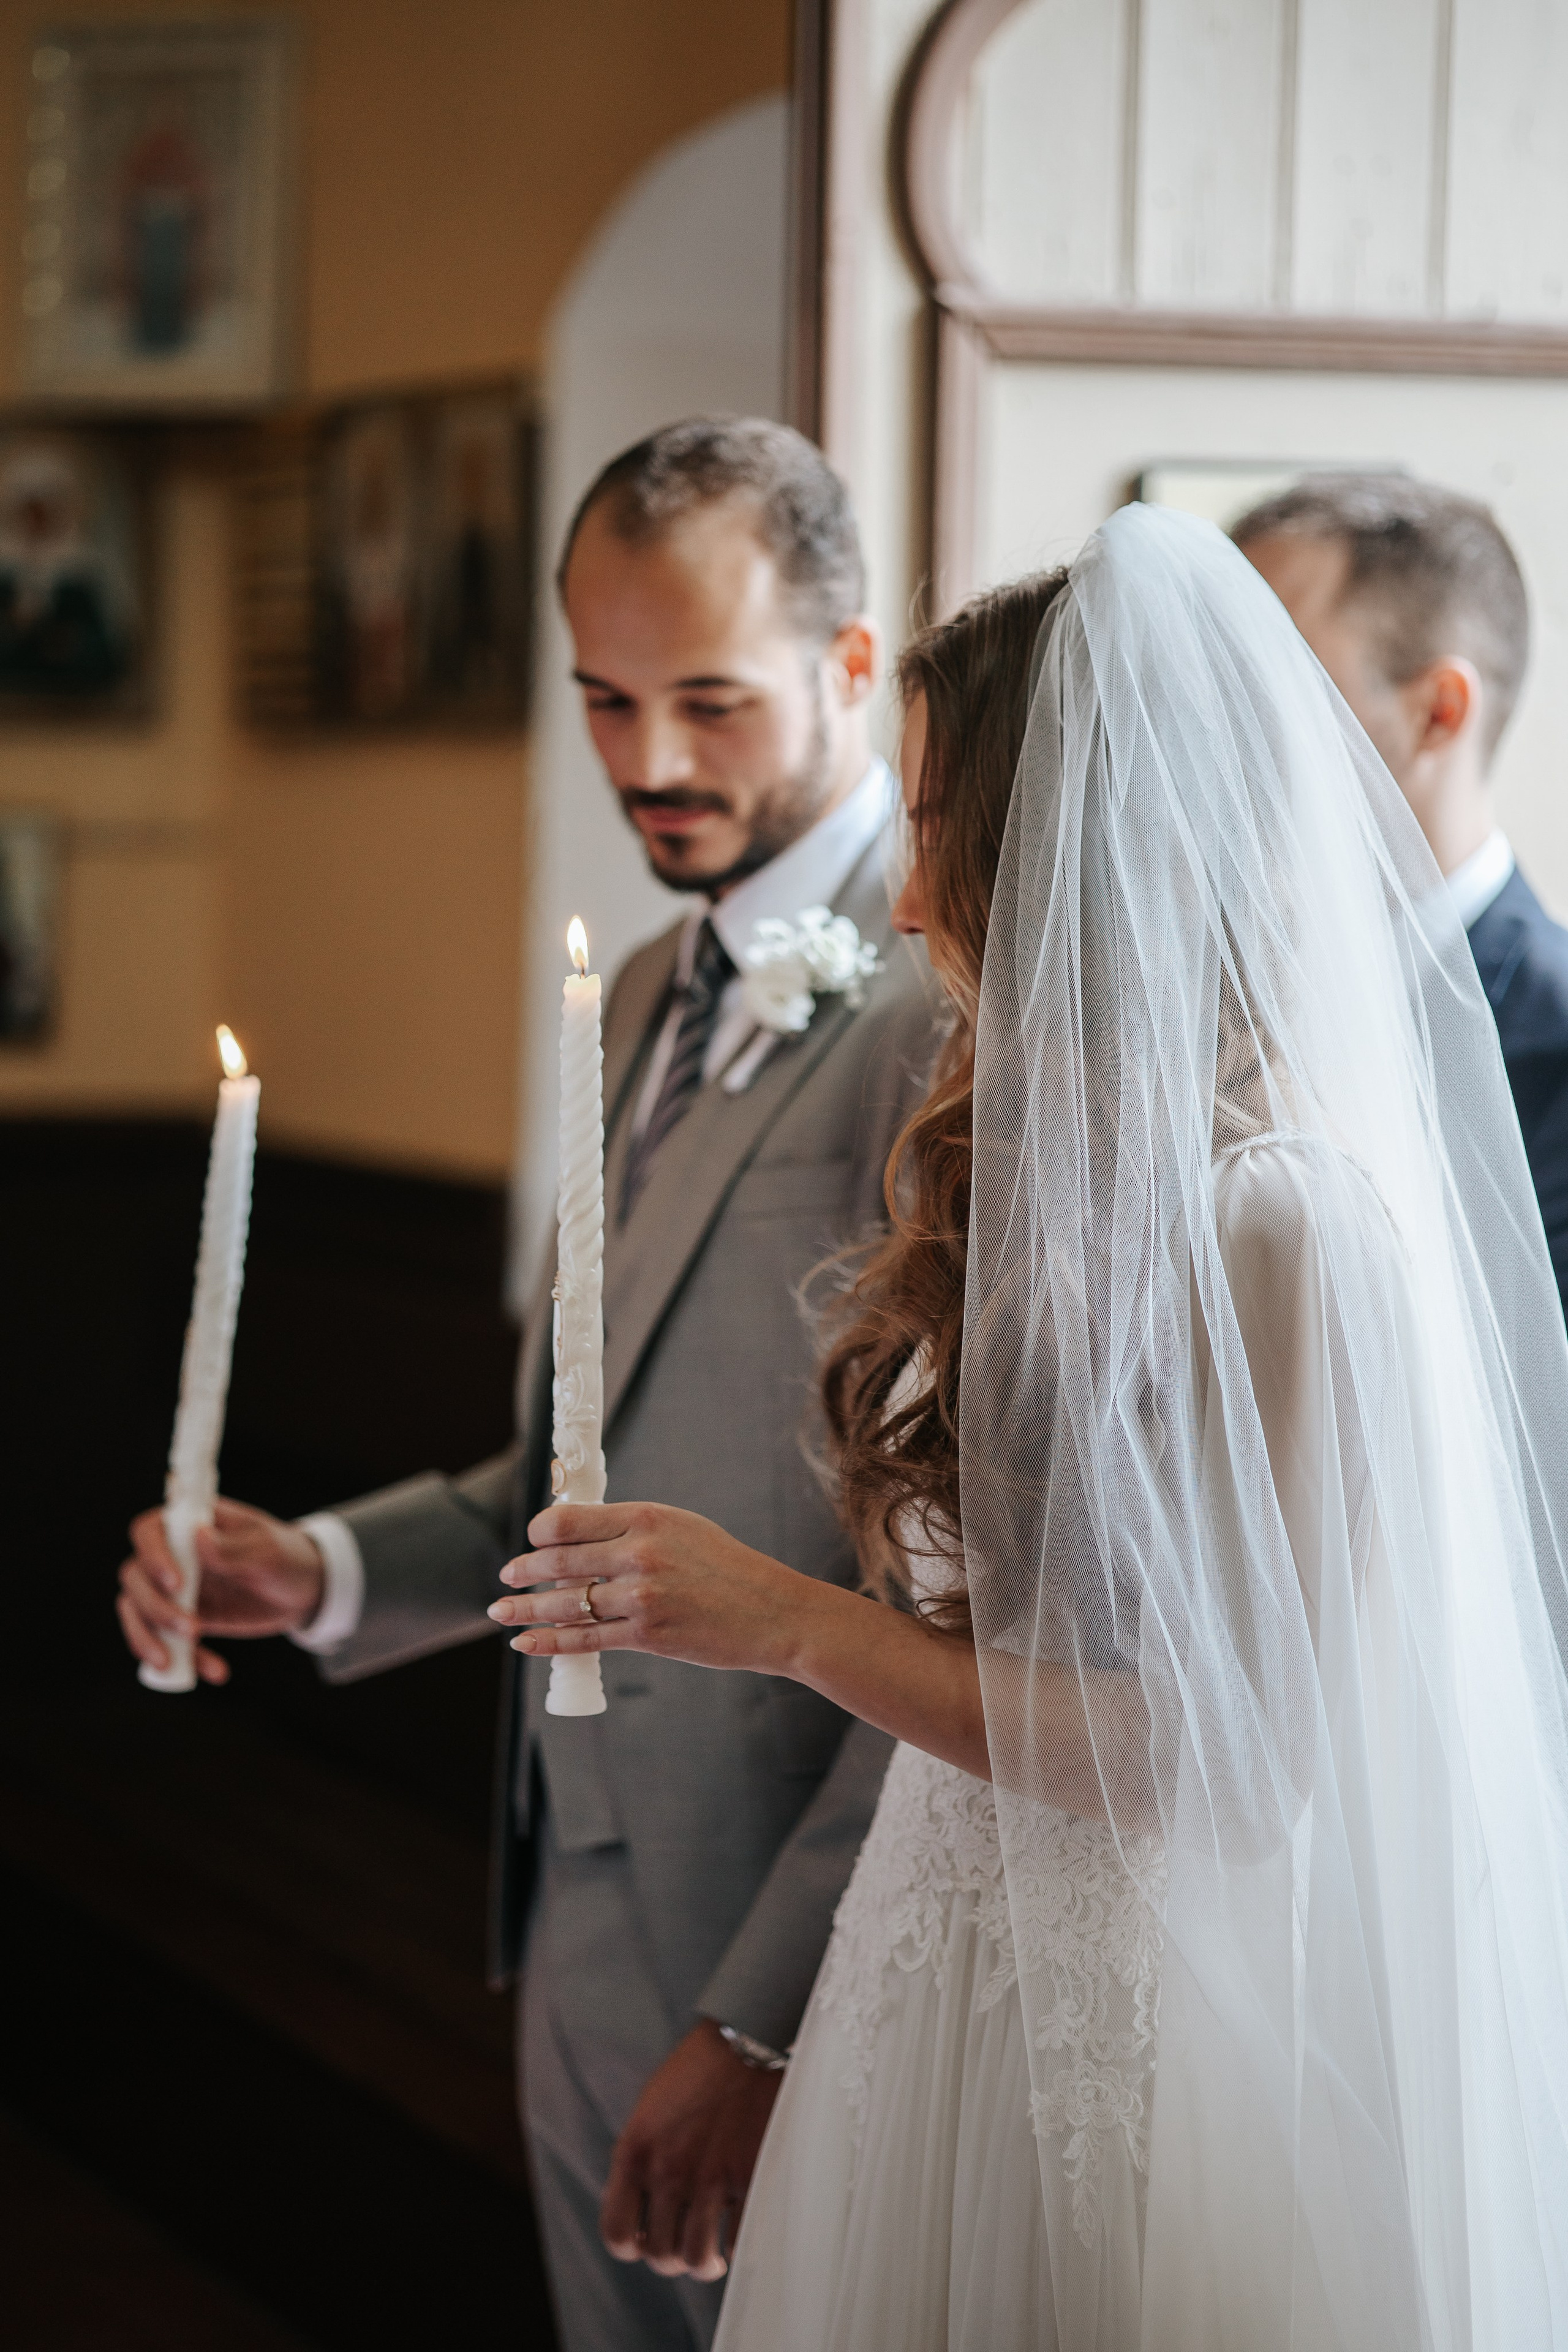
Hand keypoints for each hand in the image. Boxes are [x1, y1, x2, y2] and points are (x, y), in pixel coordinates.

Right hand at [116, 1498, 325, 1685]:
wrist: (299, 1591)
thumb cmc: (284, 1557)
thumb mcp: (268, 1551)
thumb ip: (233, 1548)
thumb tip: (199, 1536)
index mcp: (190, 1523)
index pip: (150, 1530)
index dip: (152, 1555)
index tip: (176, 1583)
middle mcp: (172, 1554)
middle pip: (135, 1576)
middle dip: (156, 1608)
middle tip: (193, 1629)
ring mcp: (171, 1588)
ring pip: (137, 1611)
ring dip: (151, 1639)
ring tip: (177, 1663)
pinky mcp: (178, 1619)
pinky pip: (161, 1640)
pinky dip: (180, 1659)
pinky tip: (214, 1671)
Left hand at [491, 1501, 816, 1674]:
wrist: (773, 1613)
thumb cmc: (728, 1568)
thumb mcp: (683, 1528)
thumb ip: (633, 1529)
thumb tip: (580, 1537)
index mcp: (648, 1517)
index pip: (570, 1519)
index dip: (540, 1530)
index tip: (533, 1538)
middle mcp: (640, 1553)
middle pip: (558, 1560)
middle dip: (523, 1570)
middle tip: (507, 1576)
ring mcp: (642, 1597)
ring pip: (565, 1602)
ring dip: (525, 1609)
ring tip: (502, 1612)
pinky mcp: (647, 1635)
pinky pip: (584, 1639)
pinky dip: (549, 1642)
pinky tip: (526, 1642)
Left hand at [601, 2020, 783, 2278]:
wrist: (746, 2039)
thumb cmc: (698, 2071)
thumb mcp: (651, 2110)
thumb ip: (642, 2158)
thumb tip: (641, 2208)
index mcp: (635, 2152)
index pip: (616, 2233)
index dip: (631, 2248)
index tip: (647, 2242)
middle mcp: (667, 2170)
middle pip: (659, 2255)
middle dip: (672, 2259)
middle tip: (688, 2245)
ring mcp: (709, 2176)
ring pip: (696, 2259)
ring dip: (705, 2264)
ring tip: (714, 2256)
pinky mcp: (749, 2176)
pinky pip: (740, 2240)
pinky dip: (741, 2245)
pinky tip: (742, 2230)